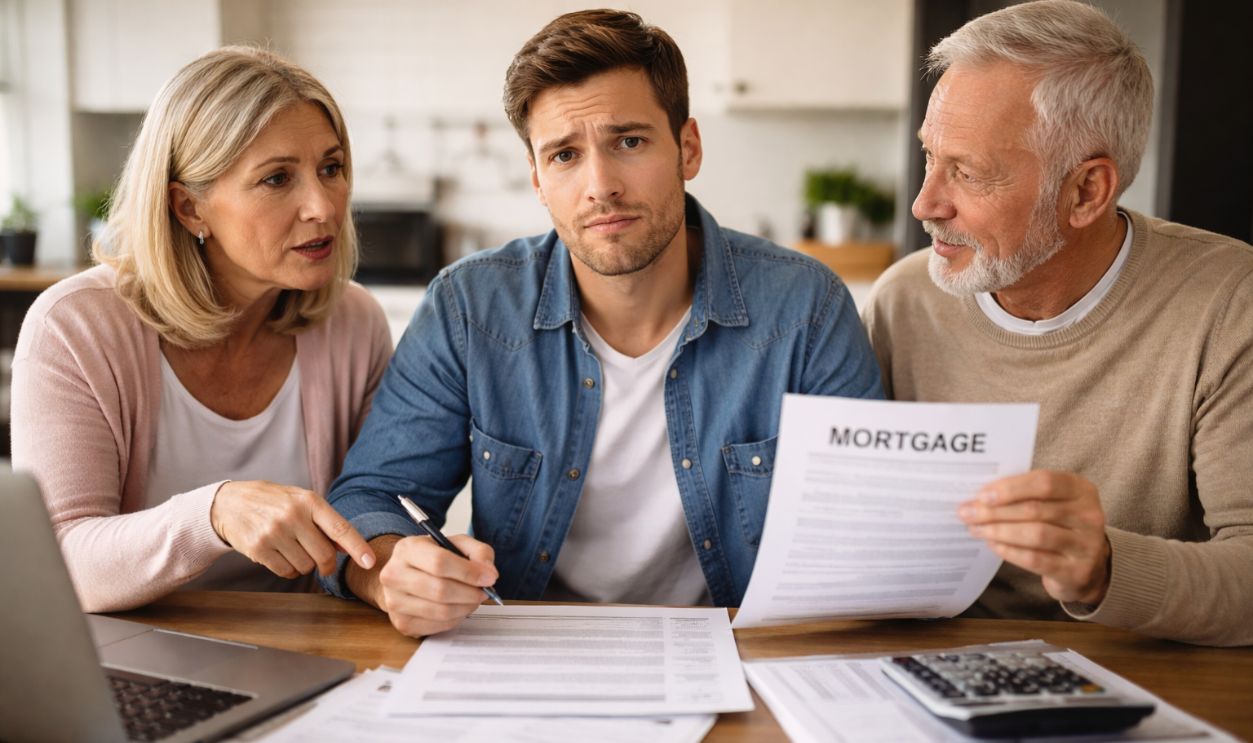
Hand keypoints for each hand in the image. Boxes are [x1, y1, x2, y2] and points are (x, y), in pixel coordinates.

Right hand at [210, 481, 374, 578]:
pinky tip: (281, 556)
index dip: (358, 548)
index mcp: (309, 501)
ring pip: (306, 567)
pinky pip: (286, 573)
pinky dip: (289, 571)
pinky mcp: (259, 549)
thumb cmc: (273, 502)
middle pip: (324, 555)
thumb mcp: (300, 501)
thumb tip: (348, 547)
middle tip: (323, 563)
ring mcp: (275, 533)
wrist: (230, 503)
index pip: (340, 528)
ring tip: (293, 550)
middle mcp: (293, 516)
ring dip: (305, 566)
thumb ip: (325, 522)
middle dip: (327, 565)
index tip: (370, 563)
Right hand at [369, 533, 497, 637]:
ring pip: (441, 611)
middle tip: (484, 591)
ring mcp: (394, 601)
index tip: (489, 577)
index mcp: (406, 549)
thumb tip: (489, 574)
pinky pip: (438, 626)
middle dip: (470, 593)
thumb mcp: (457, 544)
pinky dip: (456, 619)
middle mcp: (393, 575)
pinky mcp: (401, 623)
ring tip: (473, 599)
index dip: (469, 572)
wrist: (406, 575)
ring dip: (466, 607)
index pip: (439, 562)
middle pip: (440, 590)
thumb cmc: (434, 558)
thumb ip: (478, 552)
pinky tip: (459, 608)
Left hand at [958, 470, 1110, 605]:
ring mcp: (1086, 545)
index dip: (1011, 488)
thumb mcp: (1052, 502)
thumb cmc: (1060, 524)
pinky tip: (993, 544)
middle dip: (995, 511)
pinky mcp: (1076, 571)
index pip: (1045, 482)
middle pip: (1035, 509)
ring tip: (975, 529)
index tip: (982, 495)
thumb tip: (980, 497)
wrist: (1089, 566)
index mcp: (1081, 490)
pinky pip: (1035, 559)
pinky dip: (1010, 551)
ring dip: (999, 531)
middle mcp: (1089, 516)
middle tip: (967, 513)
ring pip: (1035, 534)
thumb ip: (1024, 494)